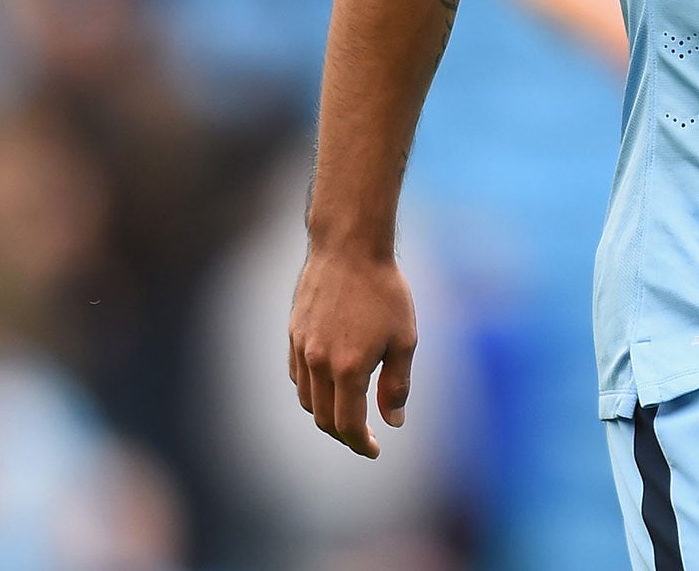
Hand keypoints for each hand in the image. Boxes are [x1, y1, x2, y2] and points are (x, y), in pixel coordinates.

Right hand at [287, 244, 416, 456]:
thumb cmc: (385, 291)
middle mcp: (319, 363)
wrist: (349, 248)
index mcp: (349, 368)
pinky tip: (330, 385)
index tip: (375, 449)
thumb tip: (393, 421)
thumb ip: (397, 384)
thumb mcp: (405, 338)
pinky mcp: (293, 334)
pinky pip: (297, 376)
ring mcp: (301, 349)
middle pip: (323, 418)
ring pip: (307, 400)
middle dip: (344, 434)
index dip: (361, 443)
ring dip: (326, 414)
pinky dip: (312, 391)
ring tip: (349, 413)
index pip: (348, 424)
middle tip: (365, 436)